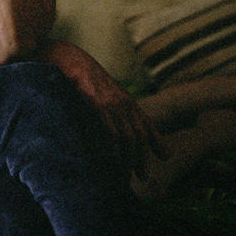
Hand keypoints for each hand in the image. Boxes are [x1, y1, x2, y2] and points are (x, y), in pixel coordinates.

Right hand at [41, 39, 167, 177]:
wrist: (70, 57)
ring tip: (125, 176)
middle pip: (140, 135)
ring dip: (128, 158)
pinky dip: (113, 146)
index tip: (165, 157)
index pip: (147, 124)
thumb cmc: (86, 77)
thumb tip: (120, 130)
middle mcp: (124, 102)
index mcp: (127, 100)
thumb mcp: (106, 93)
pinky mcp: (97, 103)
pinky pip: (109, 128)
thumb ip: (117, 110)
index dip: (157, 141)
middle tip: (142, 178)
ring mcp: (111, 103)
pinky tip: (112, 159)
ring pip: (127, 136)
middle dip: (142, 158)